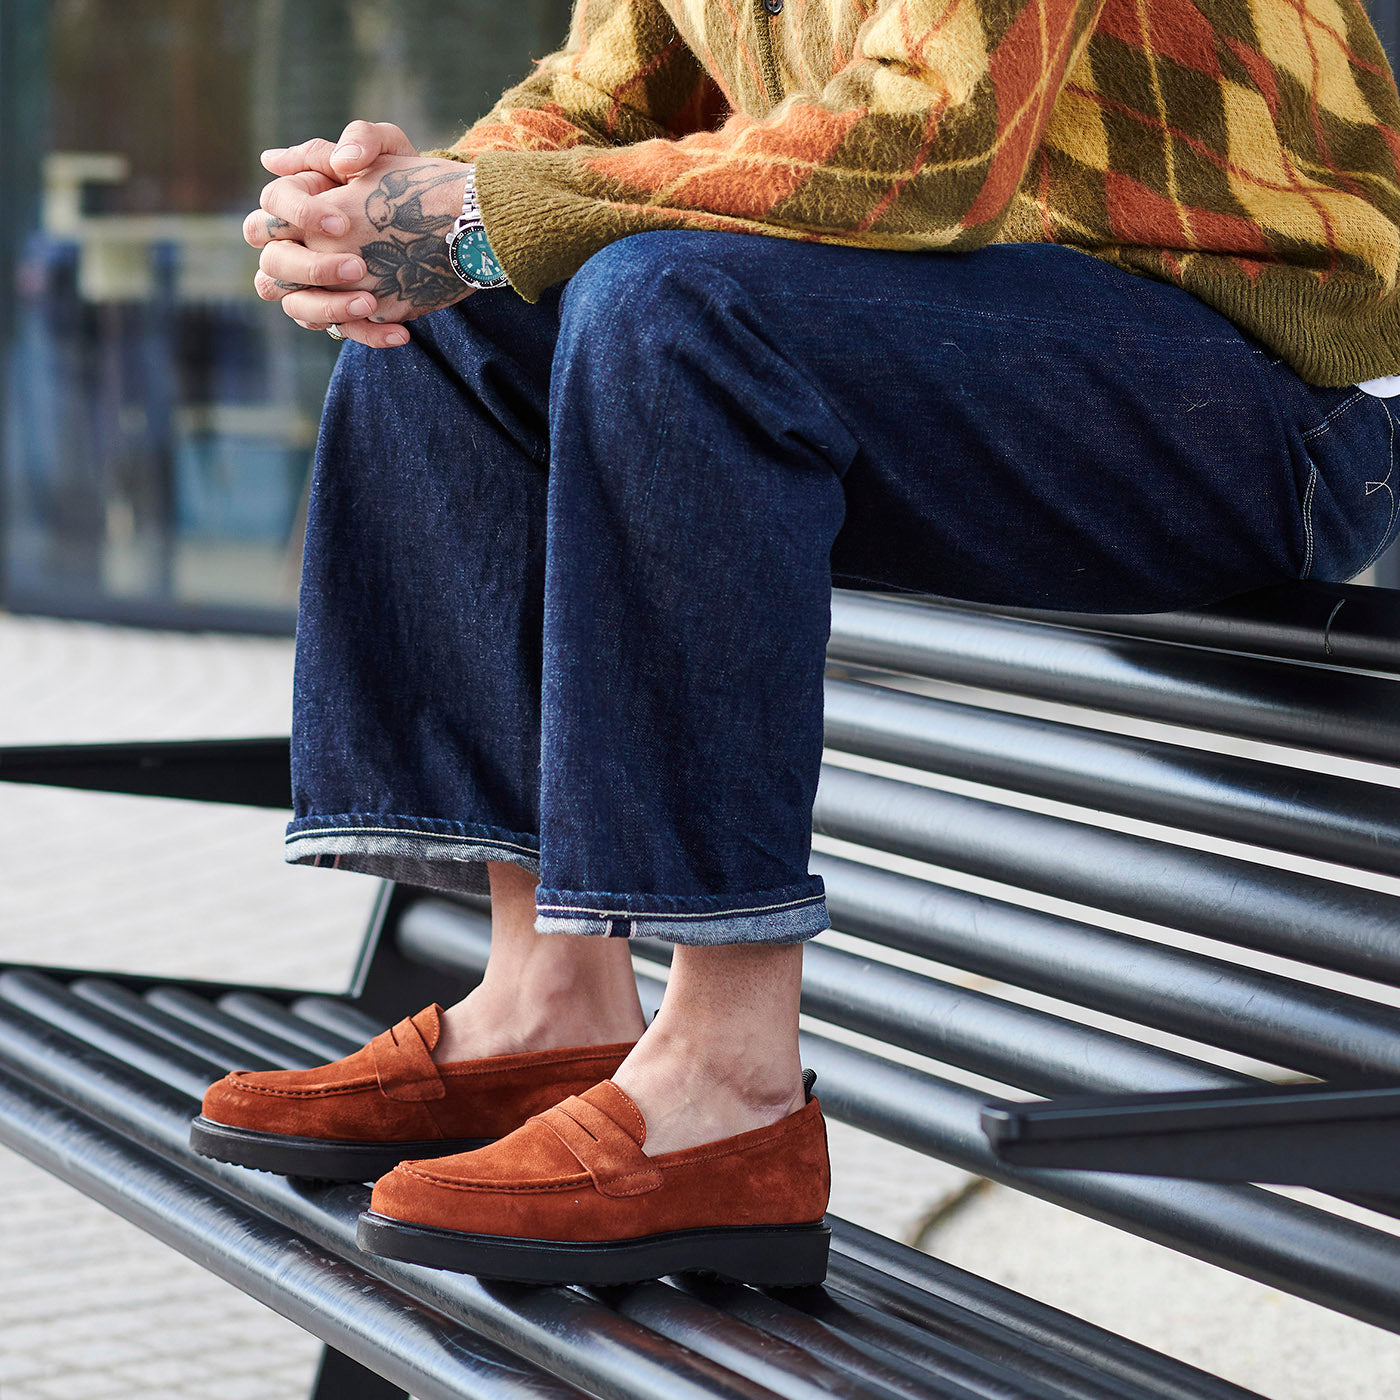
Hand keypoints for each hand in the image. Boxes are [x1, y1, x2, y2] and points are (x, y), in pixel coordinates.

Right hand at [245, 121, 473, 347]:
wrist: (443, 220)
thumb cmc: (404, 177)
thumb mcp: (389, 148)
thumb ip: (359, 140)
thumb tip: (313, 159)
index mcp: (296, 200)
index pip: (272, 206)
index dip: (299, 215)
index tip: (342, 224)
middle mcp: (295, 244)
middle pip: (273, 262)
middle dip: (310, 268)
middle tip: (357, 267)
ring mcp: (315, 283)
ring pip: (296, 305)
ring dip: (329, 308)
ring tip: (372, 303)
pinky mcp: (344, 310)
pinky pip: (343, 331)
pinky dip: (369, 334)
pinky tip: (401, 332)